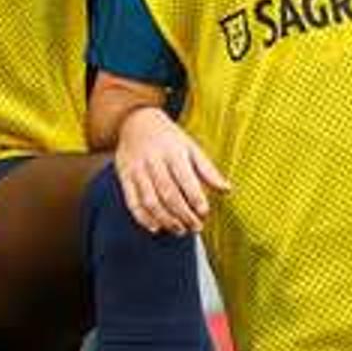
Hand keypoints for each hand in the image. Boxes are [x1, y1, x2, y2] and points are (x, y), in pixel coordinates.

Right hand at [111, 104, 229, 236]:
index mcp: (173, 152)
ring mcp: (137, 170)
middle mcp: (153, 161)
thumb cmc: (168, 138)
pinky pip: (132, 202)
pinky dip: (143, 218)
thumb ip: (207, 169)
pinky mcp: (124, 177)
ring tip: (180, 230)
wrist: (135, 121)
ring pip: (150, 201)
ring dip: (166, 220)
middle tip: (196, 227)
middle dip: (183, 214)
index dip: (195, 198)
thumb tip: (227, 189)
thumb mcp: (190, 147)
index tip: (204, 213)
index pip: (185, 178)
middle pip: (168, 193)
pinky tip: (156, 227)